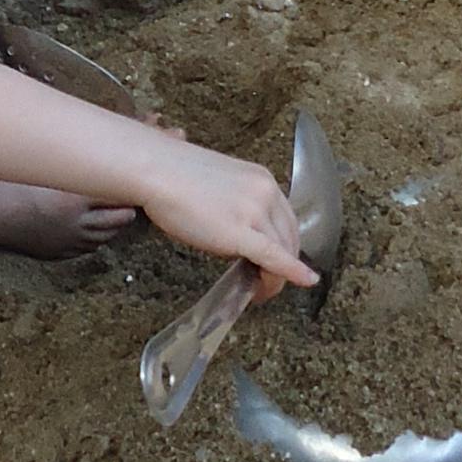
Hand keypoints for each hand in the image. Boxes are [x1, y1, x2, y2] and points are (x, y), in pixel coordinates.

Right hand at [140, 143, 314, 285]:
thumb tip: (237, 230)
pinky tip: (305, 282)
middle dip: (284, 263)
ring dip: (276, 276)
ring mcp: (256, 212)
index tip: (278, 261)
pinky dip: (292, 273)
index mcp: (262, 180)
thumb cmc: (175, 175)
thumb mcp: (220, 184)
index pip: (286, 218)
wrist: (156, 169)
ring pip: (282, 251)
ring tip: (259, 291)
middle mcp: (266, 193)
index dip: (285, 244)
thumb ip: (236, 205)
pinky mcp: (242, 232)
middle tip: (266, 282)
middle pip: (289, 236)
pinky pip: (274, 257)